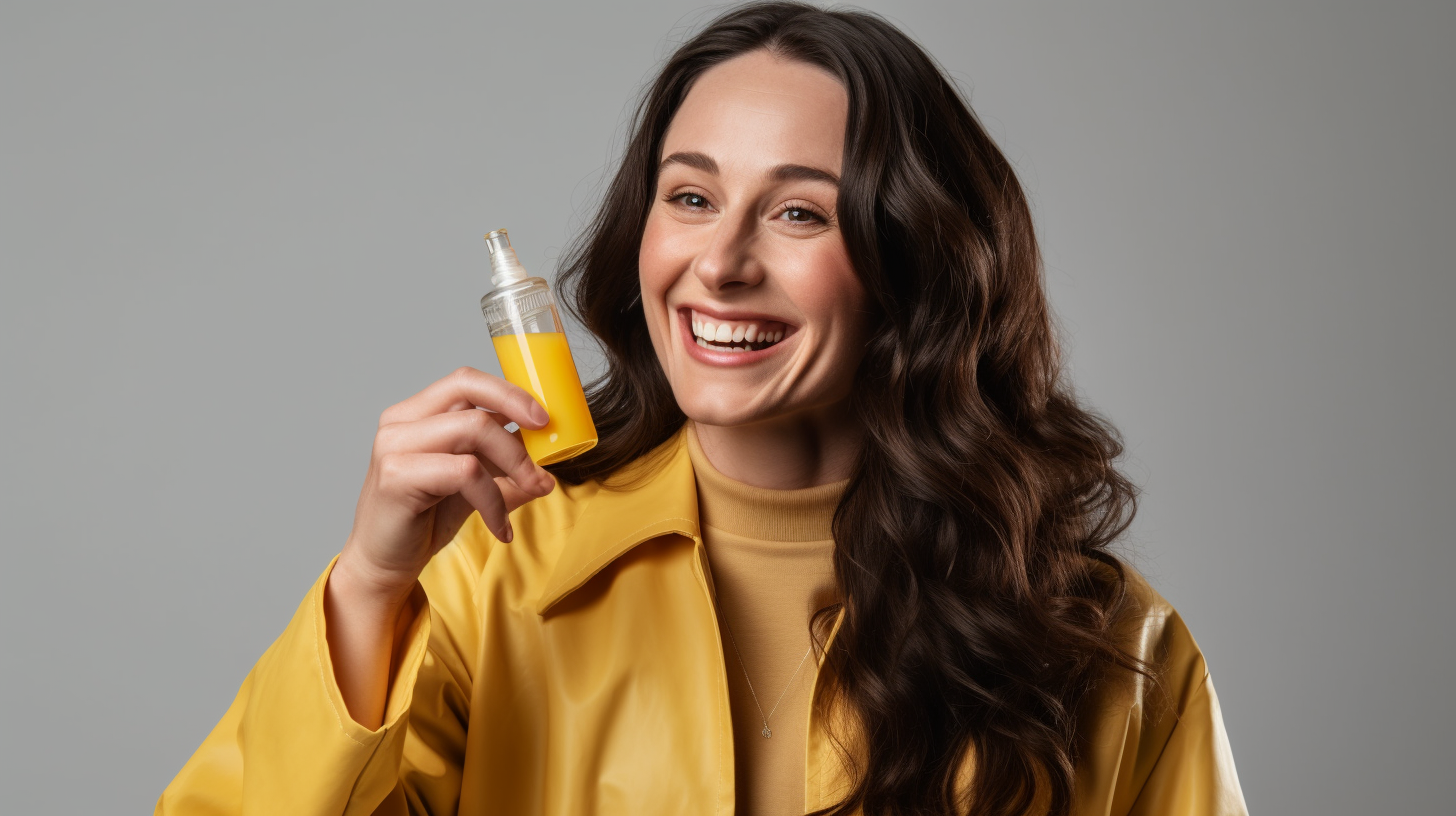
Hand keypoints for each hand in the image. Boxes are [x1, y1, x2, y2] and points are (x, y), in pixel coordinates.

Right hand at [335, 366, 555, 604]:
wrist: (383, 564)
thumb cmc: (423, 521)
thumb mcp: (475, 487)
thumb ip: (503, 466)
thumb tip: (549, 459)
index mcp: (416, 413)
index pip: (467, 380)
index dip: (510, 393)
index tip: (544, 419)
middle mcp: (401, 421)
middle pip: (470, 393)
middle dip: (519, 417)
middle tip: (544, 453)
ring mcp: (394, 445)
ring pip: (474, 429)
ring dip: (515, 463)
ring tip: (531, 492)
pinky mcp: (396, 476)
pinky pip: (466, 472)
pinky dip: (494, 500)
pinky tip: (500, 527)